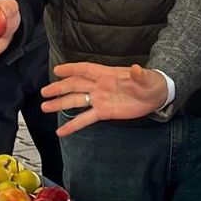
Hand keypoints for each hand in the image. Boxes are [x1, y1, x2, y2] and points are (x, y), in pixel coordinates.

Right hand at [41, 63, 167, 136]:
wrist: (155, 96)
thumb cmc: (149, 82)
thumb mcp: (146, 77)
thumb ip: (138, 74)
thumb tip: (136, 68)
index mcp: (107, 74)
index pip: (85, 69)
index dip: (71, 69)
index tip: (57, 70)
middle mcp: (99, 86)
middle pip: (75, 85)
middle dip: (60, 88)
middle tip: (45, 92)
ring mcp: (100, 99)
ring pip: (77, 101)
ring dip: (61, 104)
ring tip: (45, 107)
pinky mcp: (104, 112)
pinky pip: (86, 119)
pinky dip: (73, 125)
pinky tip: (61, 131)